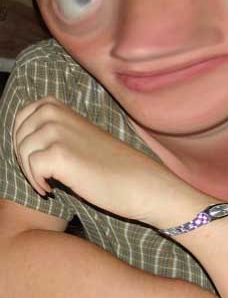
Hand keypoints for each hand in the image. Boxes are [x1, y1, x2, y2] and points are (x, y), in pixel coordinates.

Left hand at [12, 97, 198, 226]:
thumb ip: (54, 133)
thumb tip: (22, 142)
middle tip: (43, 176)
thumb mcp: (79, 138)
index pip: (21, 117)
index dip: (23, 141)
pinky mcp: (58, 155)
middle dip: (25, 159)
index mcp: (58, 107)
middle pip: (18, 136)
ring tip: (49, 185)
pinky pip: (31, 168)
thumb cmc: (112, 166)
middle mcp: (54, 114)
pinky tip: (52, 190)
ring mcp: (55, 132)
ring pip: (22, 153)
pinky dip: (38, 183)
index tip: (36, 159)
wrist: (140, 182)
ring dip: (31, 174)